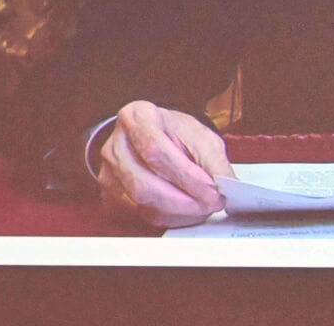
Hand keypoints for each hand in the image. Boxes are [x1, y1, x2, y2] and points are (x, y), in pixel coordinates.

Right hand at [96, 100, 234, 227]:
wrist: (151, 136)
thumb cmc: (173, 132)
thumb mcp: (198, 134)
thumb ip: (212, 157)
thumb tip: (224, 182)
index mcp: (137, 117)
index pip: (156, 150)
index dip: (186, 175)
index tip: (212, 188)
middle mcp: (116, 145)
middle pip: (145, 183)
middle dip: (184, 200)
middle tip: (211, 203)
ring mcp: (109, 172)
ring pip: (142, 202)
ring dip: (178, 211)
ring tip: (203, 207)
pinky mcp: (111, 195)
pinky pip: (140, 214)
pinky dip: (169, 217)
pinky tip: (186, 211)